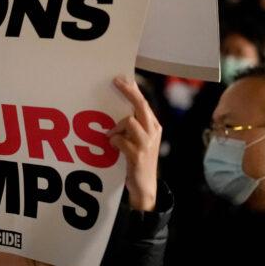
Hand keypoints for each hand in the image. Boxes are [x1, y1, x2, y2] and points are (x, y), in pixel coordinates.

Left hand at [108, 76, 160, 211]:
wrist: (145, 187)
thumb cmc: (138, 161)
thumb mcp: (139, 141)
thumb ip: (133, 126)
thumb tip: (118, 109)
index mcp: (154, 126)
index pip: (144, 103)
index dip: (133, 89)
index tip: (122, 78)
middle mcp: (153, 132)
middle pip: (141, 105)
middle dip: (128, 92)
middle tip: (116, 82)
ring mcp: (146, 143)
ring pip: (129, 121)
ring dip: (116, 127)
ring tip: (111, 135)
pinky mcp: (137, 155)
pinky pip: (121, 140)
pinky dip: (114, 141)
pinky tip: (112, 146)